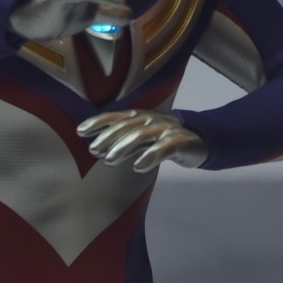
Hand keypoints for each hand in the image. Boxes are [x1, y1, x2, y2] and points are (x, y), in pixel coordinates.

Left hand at [77, 109, 207, 173]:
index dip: (98, 122)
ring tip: (109, 160)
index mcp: (141, 117)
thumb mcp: (143, 137)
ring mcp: (167, 130)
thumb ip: (123, 140)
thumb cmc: (166, 140)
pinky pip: (164, 148)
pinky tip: (138, 166)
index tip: (80, 131)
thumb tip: (97, 150)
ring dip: (123, 146)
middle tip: (93, 150)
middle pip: (127, 126)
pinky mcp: (181, 142)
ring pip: (142, 135)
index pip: (116, 117)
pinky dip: (150, 156)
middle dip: (108, 137)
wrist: (201, 142)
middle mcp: (152, 120)